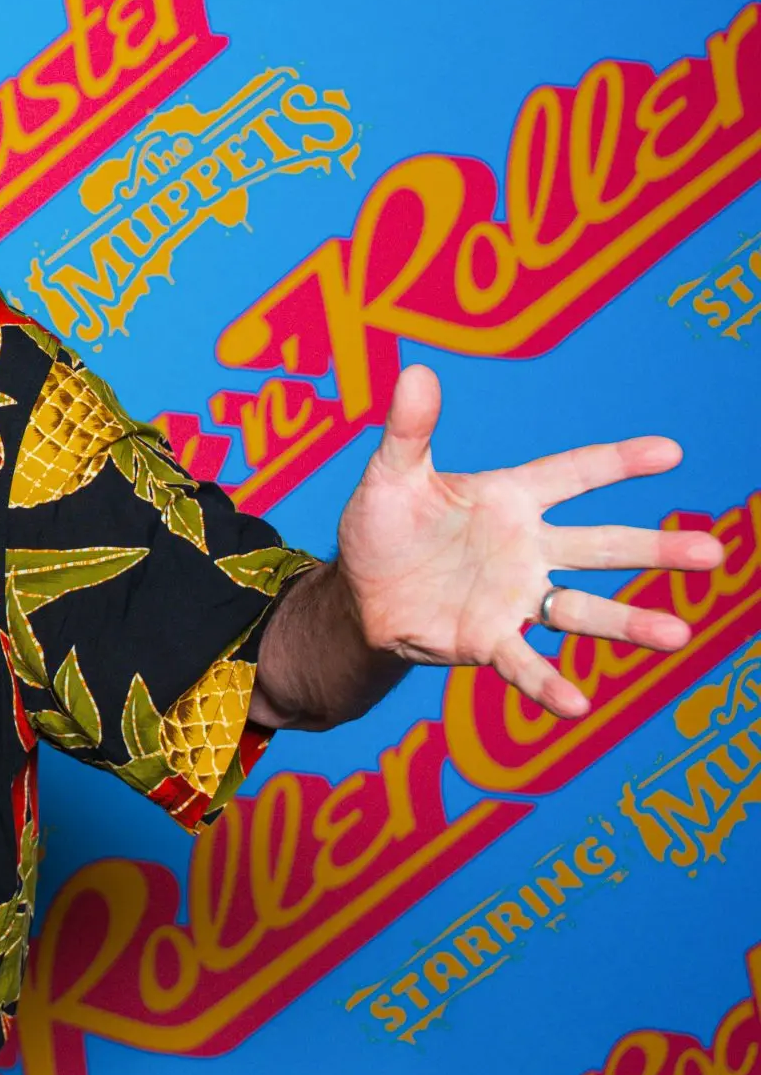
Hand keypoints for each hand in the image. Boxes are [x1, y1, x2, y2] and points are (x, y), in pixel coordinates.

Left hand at [334, 364, 725, 717]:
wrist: (360, 592)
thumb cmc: (384, 526)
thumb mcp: (391, 475)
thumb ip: (410, 430)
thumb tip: (418, 370)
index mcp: (510, 499)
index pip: (572, 475)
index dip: (617, 463)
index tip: (670, 451)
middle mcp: (527, 549)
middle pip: (599, 546)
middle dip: (654, 549)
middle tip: (714, 552)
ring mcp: (514, 598)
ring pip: (581, 610)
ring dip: (628, 623)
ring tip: (678, 636)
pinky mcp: (489, 640)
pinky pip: (525, 662)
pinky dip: (549, 683)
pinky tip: (577, 704)